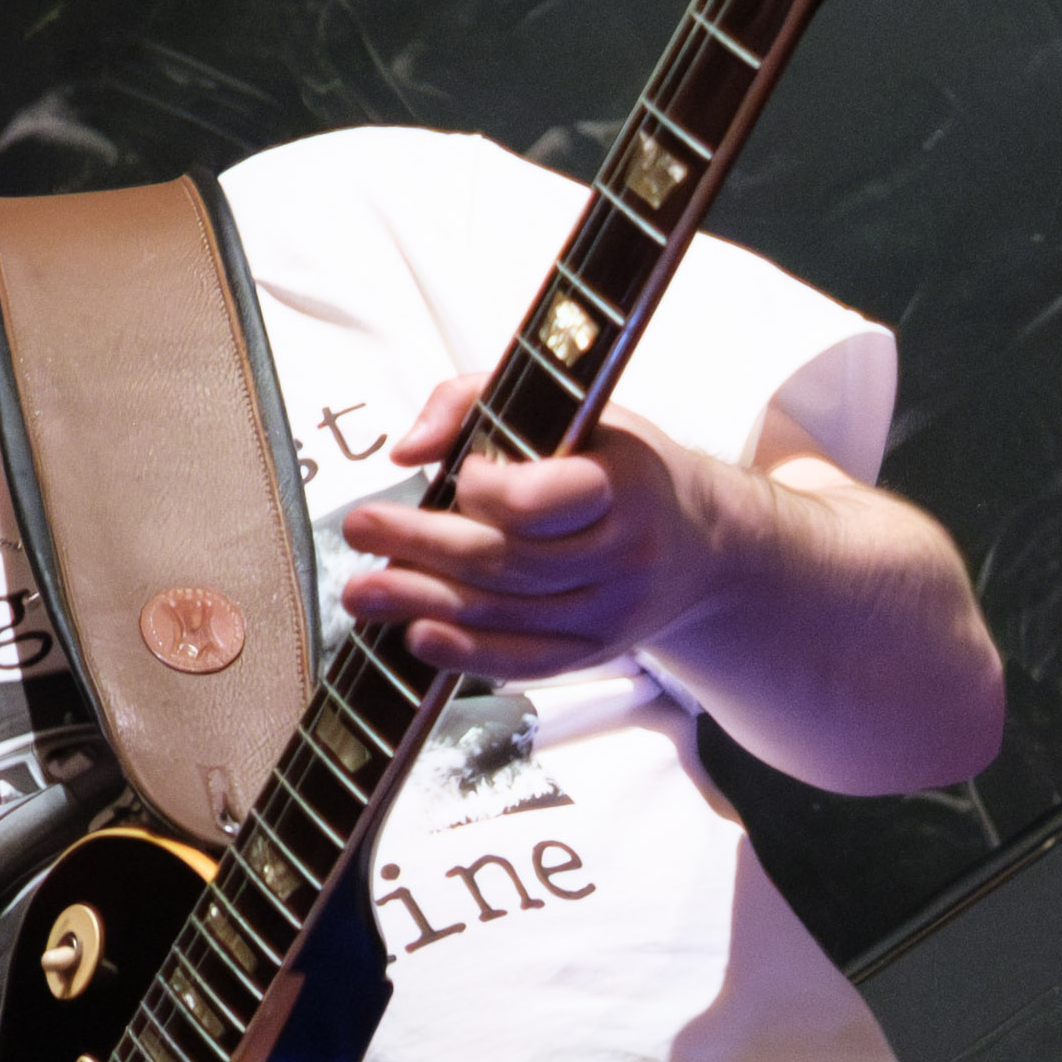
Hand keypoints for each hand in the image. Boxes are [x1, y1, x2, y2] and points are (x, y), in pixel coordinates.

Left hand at [333, 374, 758, 680]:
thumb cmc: (615, 464)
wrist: (702, 542)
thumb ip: (474, 401)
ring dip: (422, 601)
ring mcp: (611, 611)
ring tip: (361, 589)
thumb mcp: (566, 409)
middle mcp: (624, 553)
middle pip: (506, 560)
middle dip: (421, 545)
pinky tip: (417, 636)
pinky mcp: (594, 651)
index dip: (485, 489)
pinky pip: (523, 660)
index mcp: (622, 483)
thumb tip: (408, 449)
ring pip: (504, 613)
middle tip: (360, 528)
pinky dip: (465, 654)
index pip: (538, 501)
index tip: (458, 473)